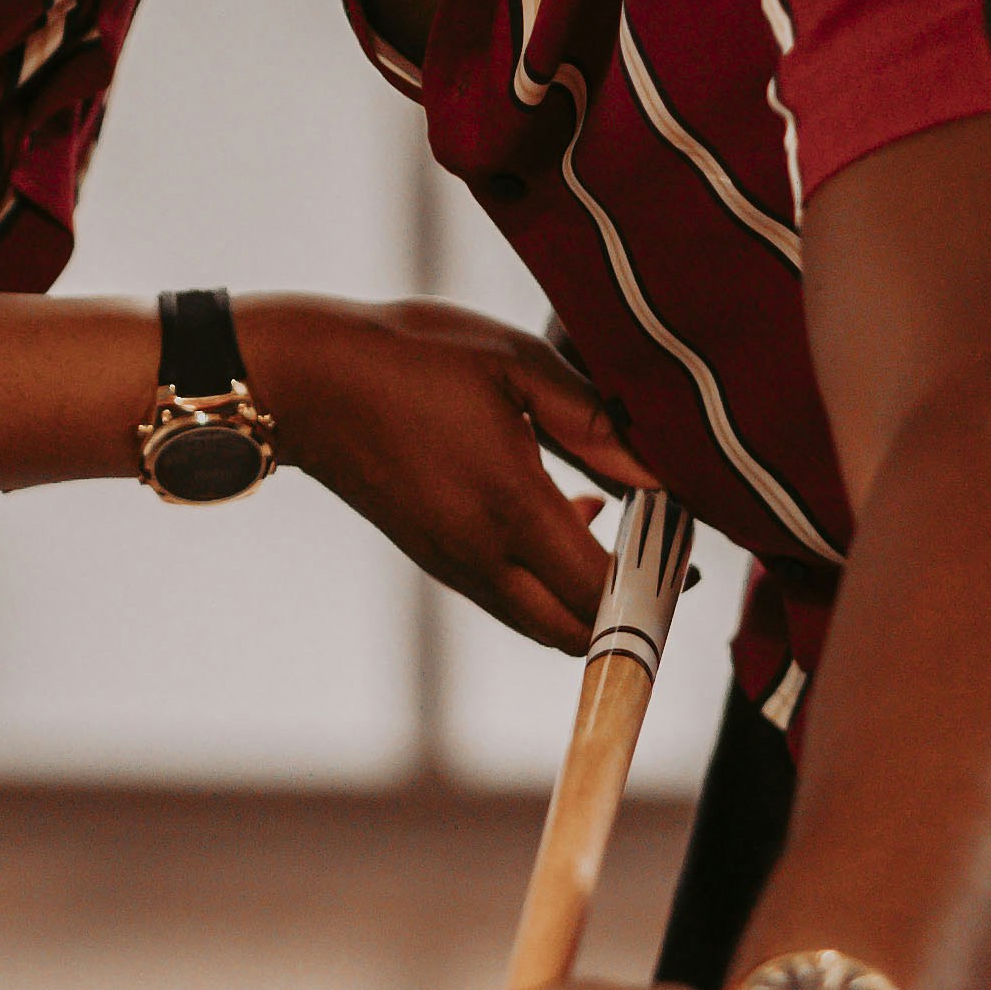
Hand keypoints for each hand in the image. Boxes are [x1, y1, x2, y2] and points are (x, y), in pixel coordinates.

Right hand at [245, 298, 644, 651]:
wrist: (304, 381)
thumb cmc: (408, 356)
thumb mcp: (511, 363)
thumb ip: (590, 419)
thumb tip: (659, 470)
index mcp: (509, 507)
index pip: (601, 590)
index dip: (654, 586)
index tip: (686, 550)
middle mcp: (481, 555)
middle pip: (575, 633)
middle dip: (630, 612)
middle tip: (668, 557)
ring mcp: (454, 565)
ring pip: (542, 625)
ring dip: (590, 600)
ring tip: (628, 535)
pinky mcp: (438, 559)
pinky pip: (512, 600)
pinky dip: (553, 585)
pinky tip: (571, 516)